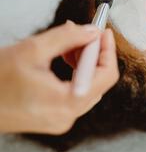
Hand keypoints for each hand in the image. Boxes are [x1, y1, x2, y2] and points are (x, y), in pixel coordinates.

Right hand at [0, 21, 118, 133]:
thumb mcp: (31, 50)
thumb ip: (67, 38)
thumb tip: (91, 31)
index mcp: (67, 102)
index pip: (106, 75)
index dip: (107, 50)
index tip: (104, 32)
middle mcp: (67, 116)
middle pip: (99, 81)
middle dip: (94, 54)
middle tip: (86, 34)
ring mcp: (60, 120)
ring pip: (88, 87)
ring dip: (84, 63)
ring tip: (69, 46)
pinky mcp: (53, 119)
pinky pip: (75, 94)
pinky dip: (75, 75)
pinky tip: (64, 60)